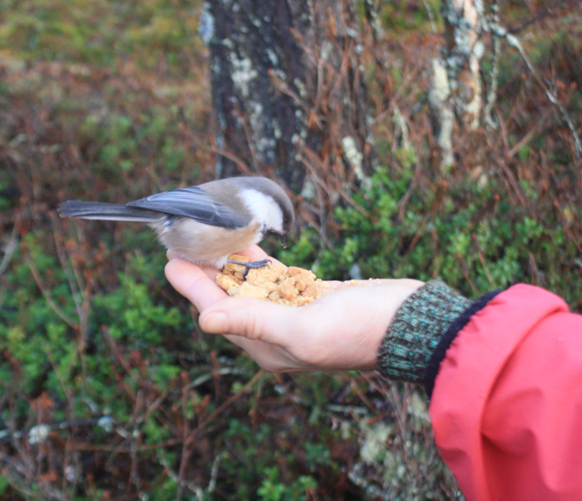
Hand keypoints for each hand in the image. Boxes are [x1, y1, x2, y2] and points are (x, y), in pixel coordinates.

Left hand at [165, 246, 422, 372]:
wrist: (412, 323)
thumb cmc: (362, 329)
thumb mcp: (304, 328)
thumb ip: (254, 321)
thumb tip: (204, 320)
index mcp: (267, 346)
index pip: (217, 312)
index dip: (192, 286)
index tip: (170, 259)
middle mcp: (275, 334)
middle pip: (228, 298)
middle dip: (204, 271)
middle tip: (183, 240)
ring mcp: (293, 315)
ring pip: (249, 286)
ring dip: (228, 262)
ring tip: (206, 236)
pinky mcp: (310, 296)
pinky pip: (273, 278)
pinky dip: (257, 260)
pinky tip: (244, 242)